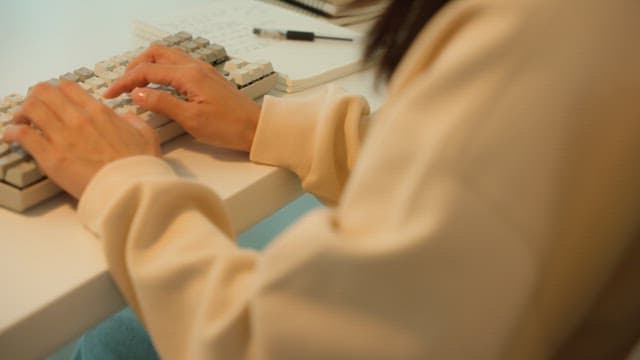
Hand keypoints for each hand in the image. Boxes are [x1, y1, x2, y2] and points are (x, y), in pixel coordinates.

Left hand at [2, 81, 160, 198]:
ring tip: (21, 122)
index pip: (67, 87)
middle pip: (43, 92)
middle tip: (34, 108)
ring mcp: (62, 136)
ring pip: (30, 108)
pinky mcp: (50, 157)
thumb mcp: (148, 136)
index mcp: (99, 112)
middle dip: (35, 97)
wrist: (132, 190)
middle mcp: (78, 118)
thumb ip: (134, 120)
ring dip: (22, 113)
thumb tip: (125, 116)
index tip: (54, 99)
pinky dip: (12, 132)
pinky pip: (22, 135)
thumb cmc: (141, 167)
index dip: (56, 90)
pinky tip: (11, 137)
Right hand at [104, 45, 260, 151]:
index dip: (125, 81)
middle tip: (123, 86)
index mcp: (189, 75)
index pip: (147, 70)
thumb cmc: (229, 127)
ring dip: (149, 67)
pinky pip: (179, 67)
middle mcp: (195, 67)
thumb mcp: (191, 119)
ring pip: (168, 58)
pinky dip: (163, 72)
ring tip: (137, 86)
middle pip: (156, 54)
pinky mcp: (208, 79)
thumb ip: (162, 103)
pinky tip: (160, 89)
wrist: (257, 129)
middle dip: (135, 67)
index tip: (110, 93)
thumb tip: (137, 93)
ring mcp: (203, 71)